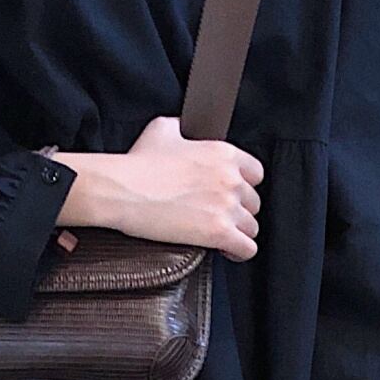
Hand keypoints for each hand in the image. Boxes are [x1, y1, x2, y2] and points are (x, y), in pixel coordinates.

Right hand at [52, 117, 263, 259]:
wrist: (123, 190)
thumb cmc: (139, 162)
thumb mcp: (163, 129)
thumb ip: (184, 128)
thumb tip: (185, 128)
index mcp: (223, 153)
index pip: (255, 172)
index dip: (244, 185)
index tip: (232, 193)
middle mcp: (231, 178)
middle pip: (253, 201)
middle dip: (239, 210)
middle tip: (219, 215)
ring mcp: (227, 207)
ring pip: (251, 226)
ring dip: (238, 231)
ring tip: (221, 235)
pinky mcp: (219, 233)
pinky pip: (247, 248)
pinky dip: (239, 251)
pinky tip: (226, 250)